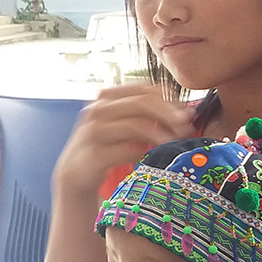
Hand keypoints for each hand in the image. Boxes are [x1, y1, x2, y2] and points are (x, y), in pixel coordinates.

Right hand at [55, 83, 192, 198]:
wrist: (76, 173)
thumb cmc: (106, 146)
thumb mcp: (124, 124)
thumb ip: (147, 115)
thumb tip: (185, 113)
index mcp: (106, 97)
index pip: (142, 88)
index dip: (167, 98)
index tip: (183, 113)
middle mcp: (97, 110)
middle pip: (139, 103)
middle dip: (167, 114)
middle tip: (185, 127)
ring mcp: (94, 132)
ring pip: (134, 125)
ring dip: (159, 134)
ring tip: (173, 143)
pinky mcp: (94, 155)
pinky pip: (126, 150)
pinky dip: (144, 152)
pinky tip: (152, 156)